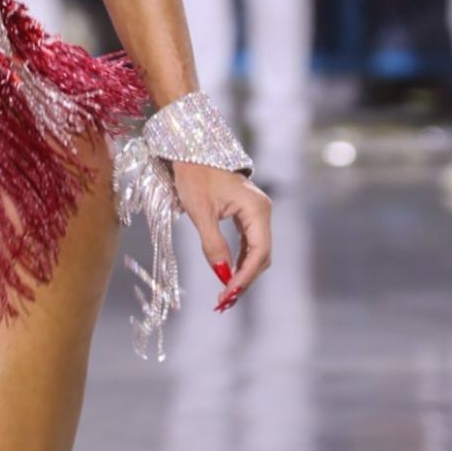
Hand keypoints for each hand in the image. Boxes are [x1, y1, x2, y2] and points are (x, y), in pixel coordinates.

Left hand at [172, 159, 271, 308]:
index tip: (227, 293)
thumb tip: (222, 275)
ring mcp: (256, 212)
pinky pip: (249, 242)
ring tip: (225, 294)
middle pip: (261, 255)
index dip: (245, 276)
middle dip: (244, 279)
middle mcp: (262, 211)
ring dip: (242, 272)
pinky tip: (228, 274)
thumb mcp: (201, 212)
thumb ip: (213, 245)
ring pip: (256, 251)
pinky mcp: (247, 213)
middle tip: (224, 300)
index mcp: (257, 209)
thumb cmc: (194, 175)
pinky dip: (240, 260)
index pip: (259, 252)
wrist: (189, 149)